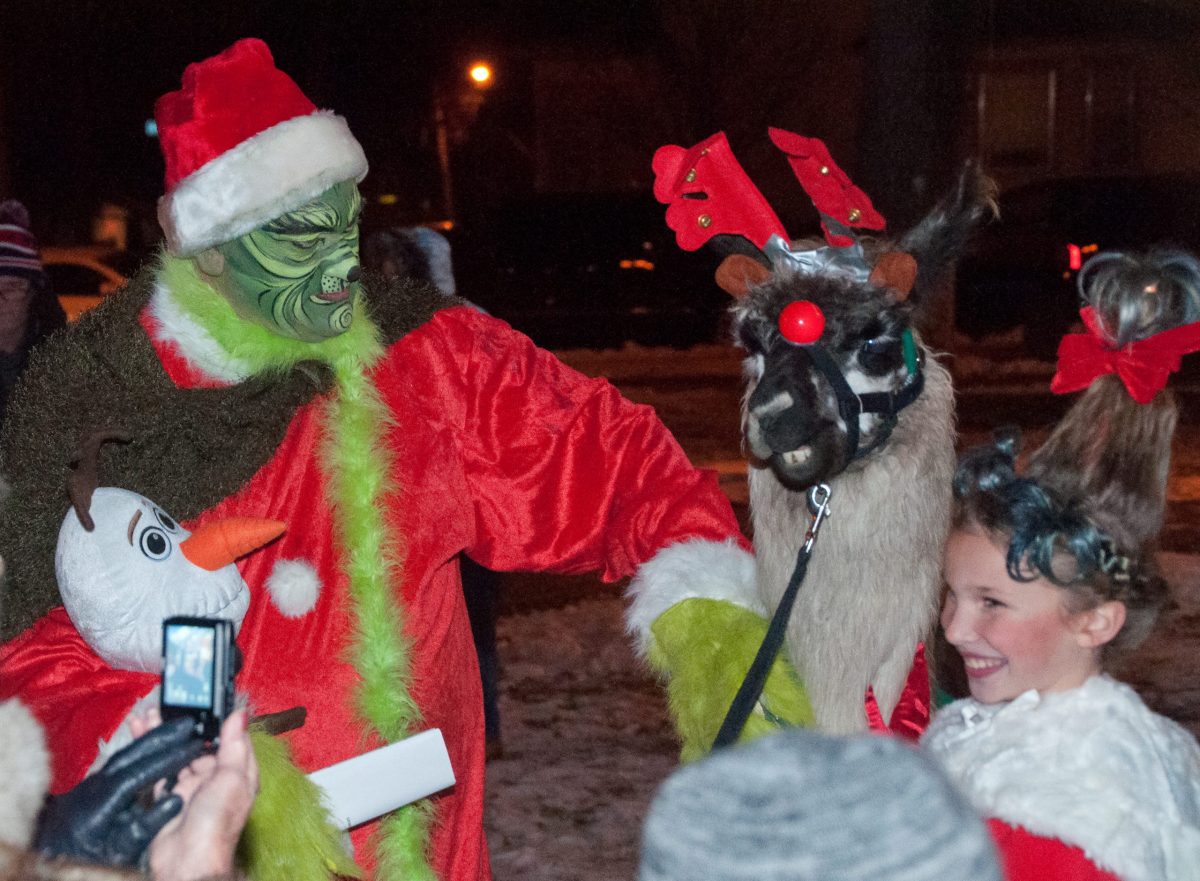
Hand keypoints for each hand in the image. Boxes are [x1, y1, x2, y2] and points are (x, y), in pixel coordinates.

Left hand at [34, 715, 203, 866]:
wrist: (53, 860)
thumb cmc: (85, 860)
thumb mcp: (117, 853)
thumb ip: (145, 829)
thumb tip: (176, 801)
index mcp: (97, 807)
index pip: (137, 774)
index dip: (167, 760)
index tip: (193, 748)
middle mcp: (91, 789)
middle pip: (130, 755)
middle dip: (161, 737)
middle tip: (188, 724)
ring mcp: (89, 784)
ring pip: (124, 754)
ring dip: (151, 738)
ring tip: (176, 727)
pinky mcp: (91, 784)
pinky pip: (119, 759)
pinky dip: (140, 747)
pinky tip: (154, 741)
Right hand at [147, 710, 258, 880]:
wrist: (187, 860)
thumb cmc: (217, 823)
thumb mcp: (232, 778)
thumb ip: (234, 745)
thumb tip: (240, 714)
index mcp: (236, 772)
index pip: (229, 738)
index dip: (216, 719)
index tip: (203, 700)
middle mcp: (214, 779)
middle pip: (198, 745)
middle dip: (183, 726)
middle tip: (169, 704)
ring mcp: (190, 788)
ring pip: (175, 754)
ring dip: (163, 736)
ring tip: (149, 715)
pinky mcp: (167, 798)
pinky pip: (157, 771)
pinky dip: (148, 755)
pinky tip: (140, 739)